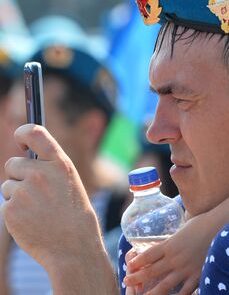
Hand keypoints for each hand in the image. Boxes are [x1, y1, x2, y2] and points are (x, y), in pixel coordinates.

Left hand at [1, 124, 101, 272]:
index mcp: (59, 163)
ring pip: (8, 185)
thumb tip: (24, 154)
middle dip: (19, 175)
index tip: (20, 141)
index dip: (23, 133)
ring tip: (37, 210)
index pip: (34, 132)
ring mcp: (24, 192)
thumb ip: (48, 165)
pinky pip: (5, 204)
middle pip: (13, 163)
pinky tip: (30, 220)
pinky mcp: (11, 210)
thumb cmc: (71, 211)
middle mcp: (40, 173)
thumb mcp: (68, 180)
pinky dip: (14, 213)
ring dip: (17, 196)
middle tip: (36, 192)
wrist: (73, 246)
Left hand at [124, 213, 217, 294]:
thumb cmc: (201, 223)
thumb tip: (169, 240)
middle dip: (137, 277)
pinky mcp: (197, 276)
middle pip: (151, 271)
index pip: (148, 255)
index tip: (129, 265)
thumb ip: (174, 239)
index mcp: (169, 244)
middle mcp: (174, 258)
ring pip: (164, 286)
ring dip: (151, 293)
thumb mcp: (182, 228)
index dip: (136, 262)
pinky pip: (184, 292)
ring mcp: (185, 269)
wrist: (219, 226)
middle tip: (126, 281)